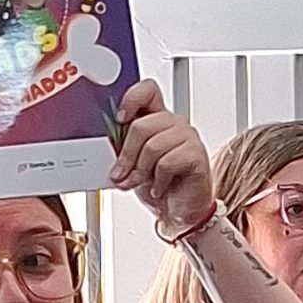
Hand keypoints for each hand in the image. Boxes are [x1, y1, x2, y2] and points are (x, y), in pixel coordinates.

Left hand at [109, 81, 213, 234]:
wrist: (180, 211)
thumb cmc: (159, 185)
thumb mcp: (134, 163)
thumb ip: (123, 148)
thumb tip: (106, 144)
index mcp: (158, 119)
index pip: (147, 90)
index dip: (131, 99)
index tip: (119, 119)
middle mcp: (174, 123)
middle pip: (141, 126)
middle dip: (126, 155)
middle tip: (121, 174)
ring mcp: (188, 137)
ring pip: (152, 146)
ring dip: (140, 171)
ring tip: (141, 183)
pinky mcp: (196, 156)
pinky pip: (167, 163)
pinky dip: (158, 181)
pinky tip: (159, 187)